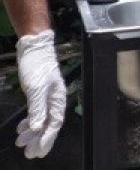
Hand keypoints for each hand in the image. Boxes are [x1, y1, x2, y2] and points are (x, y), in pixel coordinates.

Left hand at [15, 30, 65, 159]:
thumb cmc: (37, 66)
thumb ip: (37, 108)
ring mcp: (45, 97)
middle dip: (39, 140)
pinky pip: (35, 112)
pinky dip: (29, 122)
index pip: (54, 123)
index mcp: (57, 98)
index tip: (39, 151)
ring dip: (31, 133)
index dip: (47, 138)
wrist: (33, 48)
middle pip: (48, 124)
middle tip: (29, 154)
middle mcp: (53, 100)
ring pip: (40, 120)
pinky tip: (22, 128)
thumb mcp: (35, 88)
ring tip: (21, 143)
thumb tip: (38, 127)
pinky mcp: (37, 94)